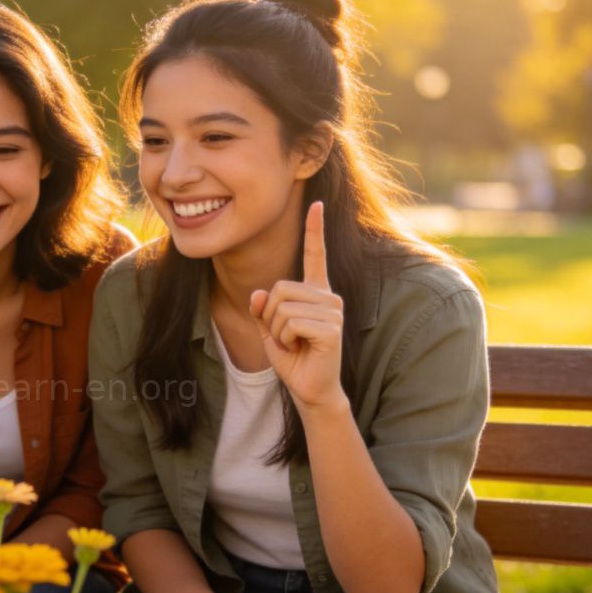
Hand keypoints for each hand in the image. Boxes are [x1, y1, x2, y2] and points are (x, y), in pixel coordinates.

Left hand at [249, 201, 345, 410]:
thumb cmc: (293, 359)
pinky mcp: (331, 328)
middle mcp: (328, 297)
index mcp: (315, 292)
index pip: (314, 255)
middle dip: (269, 316)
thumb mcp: (269, 331)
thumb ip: (262, 309)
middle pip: (279, 288)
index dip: (314, 230)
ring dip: (277, 330)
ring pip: (282, 307)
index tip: (316, 204)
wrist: (309, 389)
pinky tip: (300, 348)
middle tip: (285, 336)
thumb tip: (259, 292)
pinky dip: (285, 340)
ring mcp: (333, 311)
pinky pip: (291, 324)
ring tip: (294, 343)